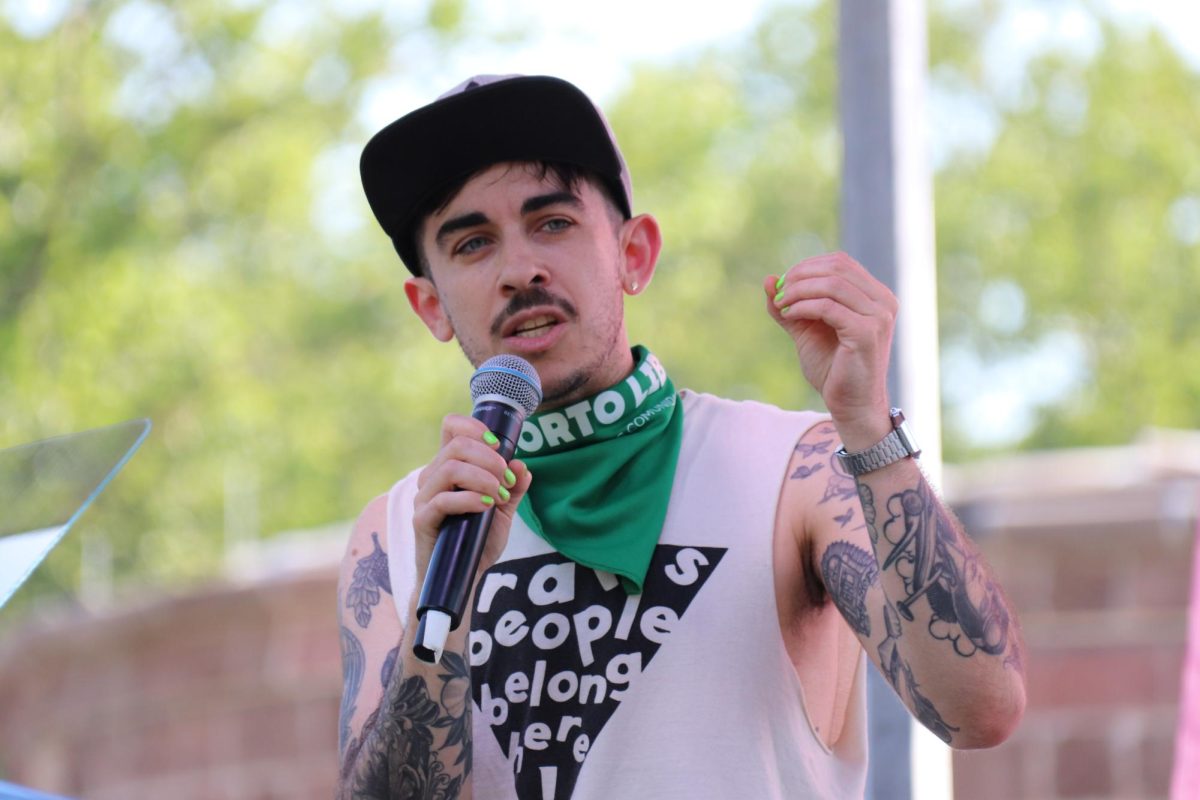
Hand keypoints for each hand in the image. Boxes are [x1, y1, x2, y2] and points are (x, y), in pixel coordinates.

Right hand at [412, 414, 532, 579]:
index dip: (474, 427)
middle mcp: (432, 477)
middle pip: (457, 445)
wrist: (462, 579)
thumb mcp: (504, 512)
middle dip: (490, 459)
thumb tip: (522, 466)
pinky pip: (442, 500)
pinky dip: (470, 499)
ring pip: (450, 468)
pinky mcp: (422, 520)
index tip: (498, 445)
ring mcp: (424, 498)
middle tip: (507, 481)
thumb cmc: (477, 542)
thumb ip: (514, 488)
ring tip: (500, 497)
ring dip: (484, 478)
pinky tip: (487, 507)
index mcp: (449, 468)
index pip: (451, 428)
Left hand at [765, 251, 896, 446]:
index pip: (840, 262)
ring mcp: (879, 316)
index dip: (807, 266)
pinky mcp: (867, 333)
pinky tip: (790, 316)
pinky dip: (803, 307)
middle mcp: (883, 302)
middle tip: (778, 292)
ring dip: (798, 291)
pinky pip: (829, 307)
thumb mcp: (807, 330)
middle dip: (800, 276)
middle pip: (836, 268)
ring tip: (781, 306)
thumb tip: (768, 279)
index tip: (783, 283)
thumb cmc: (833, 368)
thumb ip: (790, 305)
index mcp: (875, 296)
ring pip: (832, 284)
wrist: (851, 405)